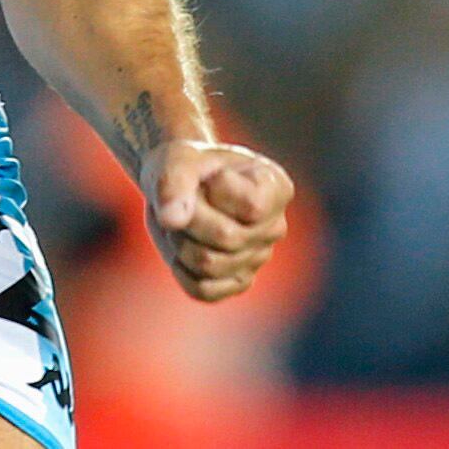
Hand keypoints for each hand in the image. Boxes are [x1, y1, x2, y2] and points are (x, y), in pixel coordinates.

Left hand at [140, 139, 292, 302]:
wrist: (178, 184)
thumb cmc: (185, 166)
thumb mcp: (176, 158)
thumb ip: (174, 181)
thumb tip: (171, 220)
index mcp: (277, 188)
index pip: (253, 206)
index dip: (217, 190)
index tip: (209, 176)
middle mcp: (275, 227)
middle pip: (227, 237)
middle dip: (189, 217)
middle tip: (180, 201)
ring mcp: (258, 258)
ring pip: (209, 265)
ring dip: (180, 240)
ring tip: (180, 221)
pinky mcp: (237, 282)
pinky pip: (202, 289)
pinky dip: (180, 267)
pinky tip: (180, 245)